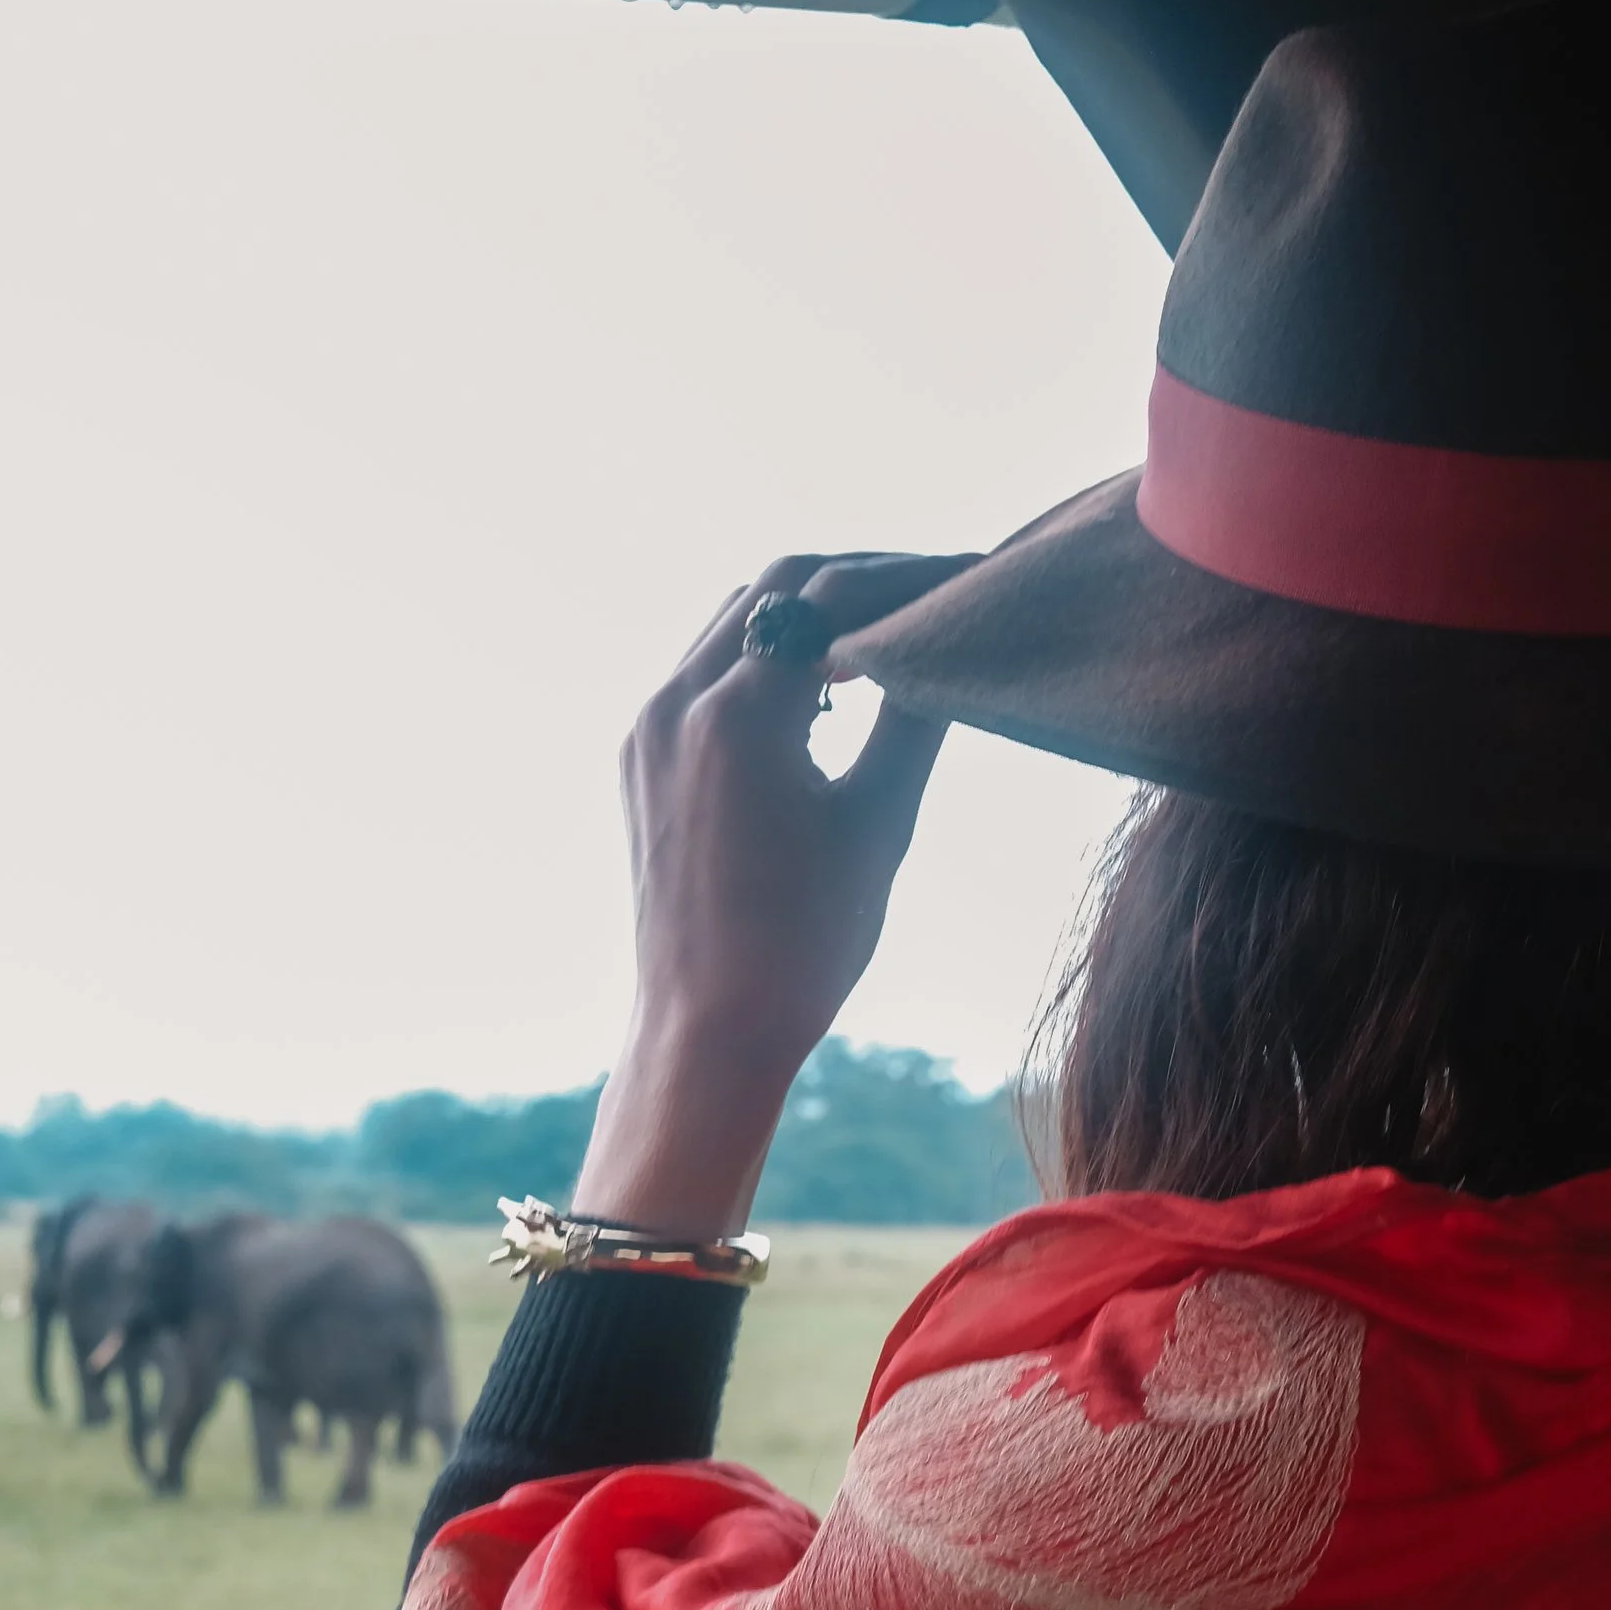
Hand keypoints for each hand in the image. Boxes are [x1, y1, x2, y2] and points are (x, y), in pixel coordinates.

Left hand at [574, 551, 971, 1235]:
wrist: (709, 1032)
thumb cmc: (804, 948)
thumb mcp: (880, 823)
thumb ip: (914, 717)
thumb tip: (949, 644)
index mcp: (737, 717)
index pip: (833, 595)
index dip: (910, 577)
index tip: (970, 576)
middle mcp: (677, 706)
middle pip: (778, 589)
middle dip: (861, 582)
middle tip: (935, 597)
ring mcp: (649, 731)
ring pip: (736, 623)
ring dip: (810, 616)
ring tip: (885, 641)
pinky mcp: (640, 761)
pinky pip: (705, 672)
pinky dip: (766, 660)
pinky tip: (821, 692)